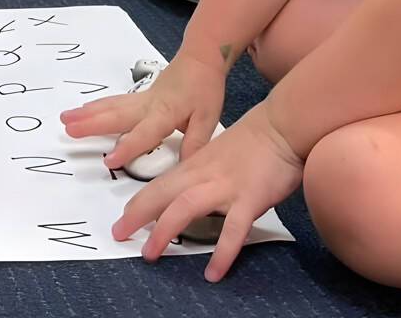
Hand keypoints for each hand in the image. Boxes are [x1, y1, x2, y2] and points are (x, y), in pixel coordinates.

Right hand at [61, 51, 227, 167]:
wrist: (201, 57)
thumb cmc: (205, 88)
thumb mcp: (208, 118)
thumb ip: (195, 144)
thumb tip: (185, 172)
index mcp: (165, 112)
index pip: (145, 132)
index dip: (128, 146)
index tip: (109, 160)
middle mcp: (148, 105)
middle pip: (117, 115)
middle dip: (92, 124)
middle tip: (69, 130)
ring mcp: (141, 98)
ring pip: (110, 106)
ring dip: (87, 113)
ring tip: (65, 119)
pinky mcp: (139, 96)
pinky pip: (113, 102)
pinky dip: (95, 106)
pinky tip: (83, 110)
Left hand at [112, 106, 303, 281]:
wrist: (282, 126)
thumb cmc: (253, 140)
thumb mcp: (217, 154)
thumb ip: (202, 172)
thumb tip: (190, 191)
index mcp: (195, 164)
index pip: (159, 185)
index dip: (138, 202)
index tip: (123, 219)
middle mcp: (203, 174)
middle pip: (162, 194)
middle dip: (137, 215)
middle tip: (119, 235)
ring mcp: (225, 186)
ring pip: (185, 207)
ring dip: (164, 231)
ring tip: (150, 254)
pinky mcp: (249, 198)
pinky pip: (233, 230)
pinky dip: (222, 252)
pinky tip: (213, 273)